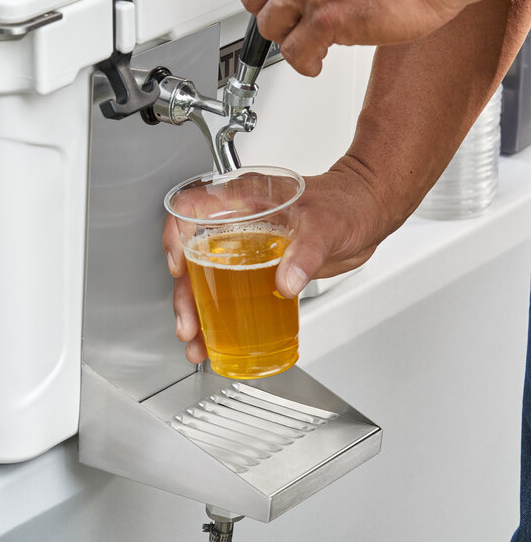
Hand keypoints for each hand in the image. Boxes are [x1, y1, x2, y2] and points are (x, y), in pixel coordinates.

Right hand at [162, 156, 397, 362]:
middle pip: (193, 256)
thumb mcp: (324, 225)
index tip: (178, 266)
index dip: (175, 238)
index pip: (192, 210)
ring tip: (197, 342)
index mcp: (245, 199)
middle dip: (185, 294)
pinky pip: (231, 291)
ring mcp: (247, 246)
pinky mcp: (261, 268)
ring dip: (198, 312)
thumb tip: (284, 282)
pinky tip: (219, 337)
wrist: (366, 214)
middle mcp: (239, 222)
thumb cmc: (346, 203)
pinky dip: (222, 316)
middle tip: (188, 325)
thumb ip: (305, 253)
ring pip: (208, 279)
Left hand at [239, 0, 465, 75]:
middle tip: (294, 29)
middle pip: (254, 1)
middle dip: (273, 20)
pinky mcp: (325, 17)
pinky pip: (293, 54)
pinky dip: (305, 65)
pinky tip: (319, 62)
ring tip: (312, 46)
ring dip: (290, 42)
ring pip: (270, 28)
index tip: (269, 6)